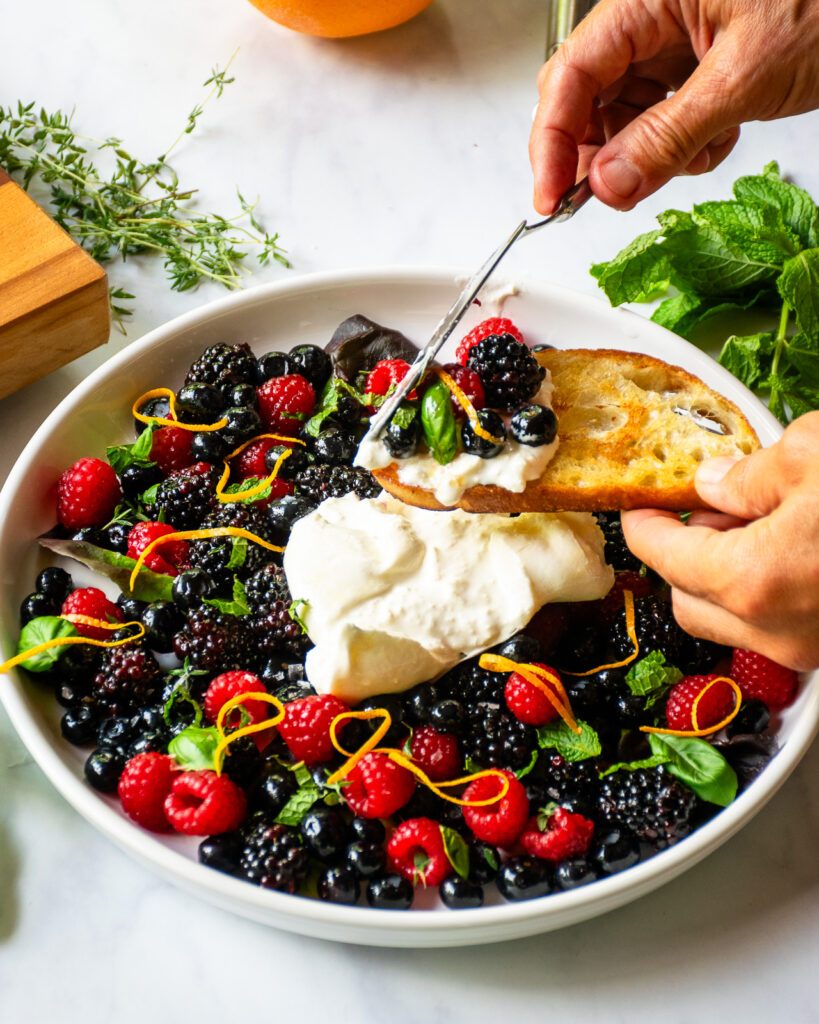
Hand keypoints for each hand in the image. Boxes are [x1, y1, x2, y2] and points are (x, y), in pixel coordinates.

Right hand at [530, 0, 818, 212]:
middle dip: (603, 154)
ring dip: (650, 155)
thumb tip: (609, 185)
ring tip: (696, 155)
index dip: (552, 143)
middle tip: (616, 194)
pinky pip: (663, 117)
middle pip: (588, 98)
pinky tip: (715, 139)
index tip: (552, 199)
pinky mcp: (696, 63)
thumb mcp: (743, 77)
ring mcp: (673, 41)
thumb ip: (668, 136)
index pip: (570, 76)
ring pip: (626, 116)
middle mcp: (651, 16)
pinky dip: (682, 145)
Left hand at [621, 412, 818, 670]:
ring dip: (727, 573)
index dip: (643, 523)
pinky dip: (767, 589)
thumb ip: (746, 474)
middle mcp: (776, 631)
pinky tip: (793, 542)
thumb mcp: (812, 455)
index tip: (639, 501)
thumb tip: (713, 483)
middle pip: (688, 599)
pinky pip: (776, 624)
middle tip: (712, 504)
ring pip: (732, 619)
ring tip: (764, 518)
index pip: (663, 556)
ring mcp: (810, 647)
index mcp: (753, 580)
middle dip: (684, 552)